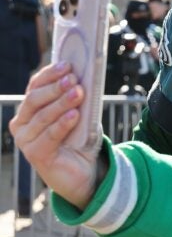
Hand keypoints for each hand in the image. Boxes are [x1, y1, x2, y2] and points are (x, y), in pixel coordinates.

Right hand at [9, 62, 98, 208]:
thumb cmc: (79, 139)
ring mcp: (26, 141)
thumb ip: (76, 99)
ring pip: (43, 117)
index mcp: (29, 110)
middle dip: (55, 88)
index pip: (34, 87)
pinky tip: (74, 114)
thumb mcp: (79, 114)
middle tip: (73, 78)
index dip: (49, 74)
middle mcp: (23, 124)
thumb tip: (82, 77)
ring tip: (79, 93)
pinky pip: (49, 136)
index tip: (67, 65)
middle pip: (35, 100)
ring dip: (62, 103)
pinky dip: (62, 123)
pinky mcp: (35, 155)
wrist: (84, 171)